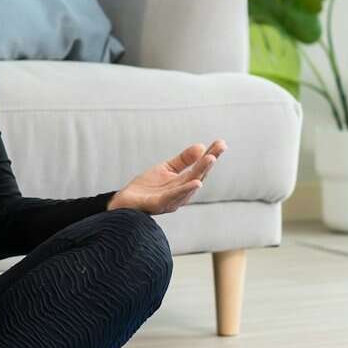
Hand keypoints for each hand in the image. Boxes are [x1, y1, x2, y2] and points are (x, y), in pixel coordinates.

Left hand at [109, 139, 226, 215]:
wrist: (125, 202)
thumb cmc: (147, 188)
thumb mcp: (166, 168)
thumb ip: (183, 160)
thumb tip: (201, 147)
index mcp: (184, 184)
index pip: (200, 168)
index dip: (211, 156)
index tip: (222, 143)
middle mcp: (181, 194)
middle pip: (198, 175)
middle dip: (209, 161)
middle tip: (221, 146)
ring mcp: (171, 200)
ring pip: (189, 186)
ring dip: (201, 171)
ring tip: (211, 158)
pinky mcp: (159, 204)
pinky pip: (174, 197)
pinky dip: (185, 190)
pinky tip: (196, 182)